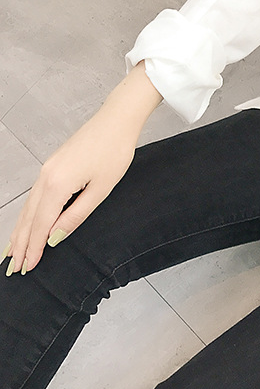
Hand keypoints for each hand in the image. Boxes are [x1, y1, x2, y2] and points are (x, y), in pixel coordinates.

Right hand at [2, 61, 161, 275]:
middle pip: (28, 217)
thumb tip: (55, 237)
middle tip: (14, 268)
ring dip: (21, 231)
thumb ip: (76, 215)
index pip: (41, 224)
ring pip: (28, 207)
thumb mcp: (100, 189)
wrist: (117, 120)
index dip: (34, 248)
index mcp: (57, 184)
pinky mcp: (52, 165)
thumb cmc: (115, 151)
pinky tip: (28, 223)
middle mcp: (46, 177)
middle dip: (20, 244)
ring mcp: (47, 170)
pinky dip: (28, 214)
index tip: (28, 268)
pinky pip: (34, 196)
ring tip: (13, 252)